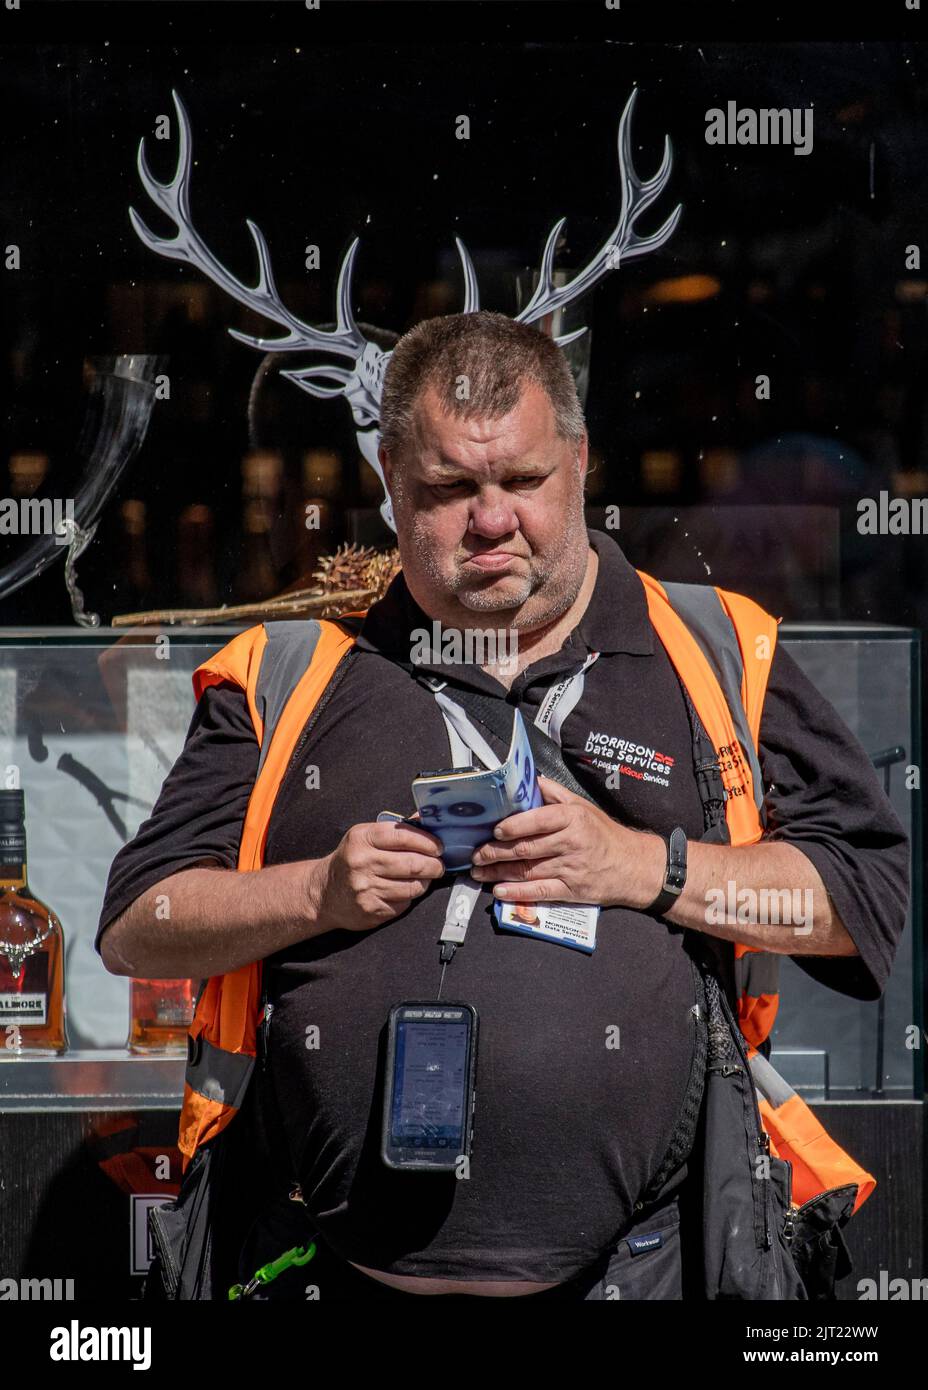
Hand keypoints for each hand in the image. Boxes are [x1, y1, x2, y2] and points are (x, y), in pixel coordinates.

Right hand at [309, 819, 445, 932]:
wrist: (323, 892)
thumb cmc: (351, 860)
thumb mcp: (365, 837)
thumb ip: (397, 830)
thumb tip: (427, 820)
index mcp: (362, 838)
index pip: (403, 836)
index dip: (427, 842)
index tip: (438, 847)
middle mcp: (362, 862)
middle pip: (412, 863)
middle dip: (433, 865)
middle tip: (438, 865)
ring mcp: (366, 888)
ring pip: (412, 886)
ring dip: (424, 882)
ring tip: (423, 878)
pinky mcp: (371, 910)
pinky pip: (403, 903)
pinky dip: (409, 897)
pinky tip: (403, 891)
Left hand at [470, 775, 664, 908]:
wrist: (632, 866)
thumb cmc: (603, 833)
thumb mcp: (582, 806)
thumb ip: (553, 793)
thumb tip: (528, 778)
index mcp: (572, 818)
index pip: (538, 820)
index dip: (514, 826)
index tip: (495, 829)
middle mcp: (571, 842)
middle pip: (527, 848)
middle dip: (496, 852)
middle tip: (476, 854)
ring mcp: (571, 868)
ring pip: (528, 870)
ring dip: (499, 873)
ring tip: (479, 872)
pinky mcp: (572, 891)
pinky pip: (540, 892)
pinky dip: (518, 893)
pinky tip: (500, 892)